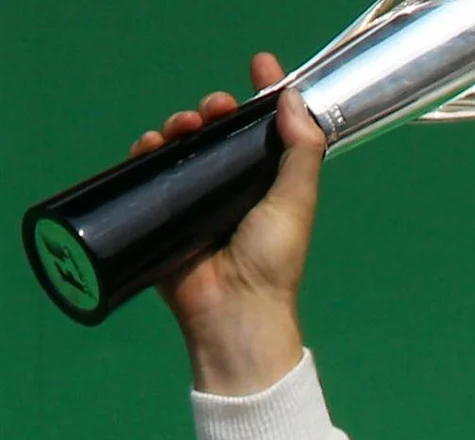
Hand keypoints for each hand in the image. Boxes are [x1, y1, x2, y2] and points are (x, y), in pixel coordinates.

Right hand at [138, 53, 323, 395]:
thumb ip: (301, 152)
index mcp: (270, 185)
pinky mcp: (165, 215)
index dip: (261, 97)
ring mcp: (198, 201)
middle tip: (213, 108)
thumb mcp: (296, 201)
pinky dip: (146, 153)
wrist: (234, 311)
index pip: (265, 132)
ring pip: (182, 148)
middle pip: (217, 135)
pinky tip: (150, 145)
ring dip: (178, 127)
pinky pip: (150, 173)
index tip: (260, 65)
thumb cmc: (273, 262)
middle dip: (213, 111)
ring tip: (183, 126)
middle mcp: (235, 190)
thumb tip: (294, 101)